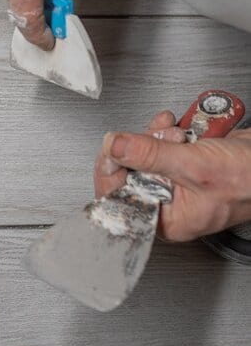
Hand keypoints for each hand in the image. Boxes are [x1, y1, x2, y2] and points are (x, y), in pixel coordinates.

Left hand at [93, 110, 250, 241]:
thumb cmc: (250, 179)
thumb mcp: (194, 166)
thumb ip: (151, 156)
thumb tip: (115, 147)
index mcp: (166, 219)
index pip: (118, 200)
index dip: (110, 172)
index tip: (111, 149)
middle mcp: (167, 202)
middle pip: (125, 172)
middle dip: (137, 147)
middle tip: (153, 137)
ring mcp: (174, 180)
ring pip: (140, 153)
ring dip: (153, 136)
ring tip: (175, 133)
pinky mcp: (181, 161)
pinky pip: (158, 143)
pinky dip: (165, 131)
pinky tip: (177, 127)